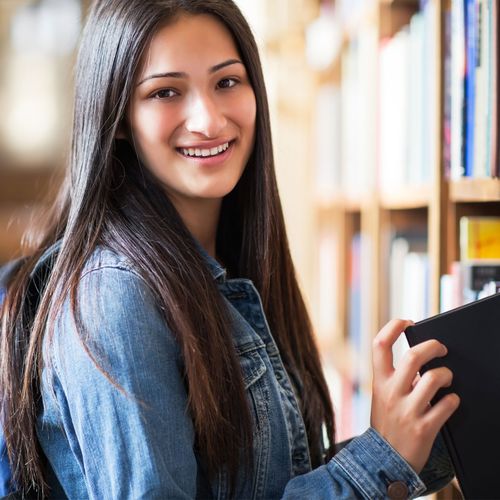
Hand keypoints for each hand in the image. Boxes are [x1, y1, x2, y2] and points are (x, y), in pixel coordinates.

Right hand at [370, 319, 459, 472]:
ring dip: (446, 375)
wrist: (384, 461)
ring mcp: (407, 410)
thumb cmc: (387, 423)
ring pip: (434, 378)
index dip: (393, 327)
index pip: (379, 344)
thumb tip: (421, 358)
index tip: (407, 322)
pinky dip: (453, 400)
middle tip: (441, 348)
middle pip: (413, 356)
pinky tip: (450, 402)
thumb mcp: (382, 396)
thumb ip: (395, 377)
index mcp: (379, 381)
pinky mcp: (424, 428)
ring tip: (447, 379)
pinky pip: (447, 405)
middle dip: (433, 346)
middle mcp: (391, 392)